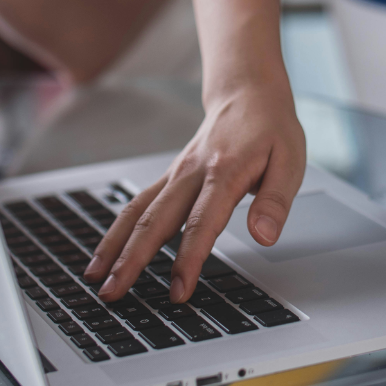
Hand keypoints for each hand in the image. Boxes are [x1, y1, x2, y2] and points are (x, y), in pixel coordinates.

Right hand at [84, 82, 305, 302]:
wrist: (247, 92)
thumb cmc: (271, 128)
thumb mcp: (291, 160)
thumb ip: (275, 201)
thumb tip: (264, 236)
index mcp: (225, 171)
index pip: (201, 223)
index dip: (189, 259)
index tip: (178, 290)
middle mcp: (192, 173)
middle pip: (155, 220)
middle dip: (132, 260)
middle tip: (113, 293)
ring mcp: (176, 174)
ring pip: (137, 212)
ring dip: (114, 246)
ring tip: (94, 278)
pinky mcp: (169, 177)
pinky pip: (137, 204)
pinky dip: (118, 230)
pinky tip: (105, 253)